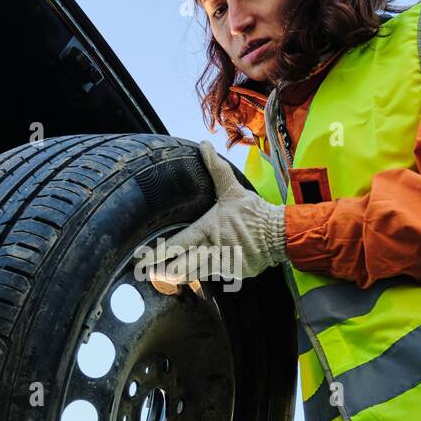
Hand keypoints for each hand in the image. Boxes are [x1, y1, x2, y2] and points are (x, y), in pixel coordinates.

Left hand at [139, 140, 286, 291]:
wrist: (280, 234)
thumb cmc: (253, 212)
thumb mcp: (232, 190)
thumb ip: (215, 169)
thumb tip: (204, 145)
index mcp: (206, 230)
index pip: (175, 245)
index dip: (156, 254)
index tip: (140, 259)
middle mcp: (211, 251)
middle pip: (179, 269)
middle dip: (164, 272)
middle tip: (149, 273)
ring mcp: (222, 265)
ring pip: (193, 276)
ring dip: (181, 276)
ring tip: (167, 275)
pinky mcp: (232, 274)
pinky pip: (213, 276)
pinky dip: (204, 273)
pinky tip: (199, 269)